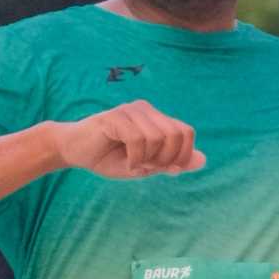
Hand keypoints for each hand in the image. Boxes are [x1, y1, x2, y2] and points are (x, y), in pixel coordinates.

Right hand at [47, 101, 205, 181]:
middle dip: (167, 159)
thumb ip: (172, 162)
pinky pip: (138, 140)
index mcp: (155, 118)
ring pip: (157, 138)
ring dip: (148, 160)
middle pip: (175, 134)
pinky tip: (126, 164)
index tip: (167, 170)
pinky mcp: (115, 116)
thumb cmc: (109, 157)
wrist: (74, 151)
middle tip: (149, 168)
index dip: (182, 155)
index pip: (186, 132)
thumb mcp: (145, 165)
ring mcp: (130, 110)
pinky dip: (135, 159)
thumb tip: (203, 160)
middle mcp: (146, 109)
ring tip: (134, 165)